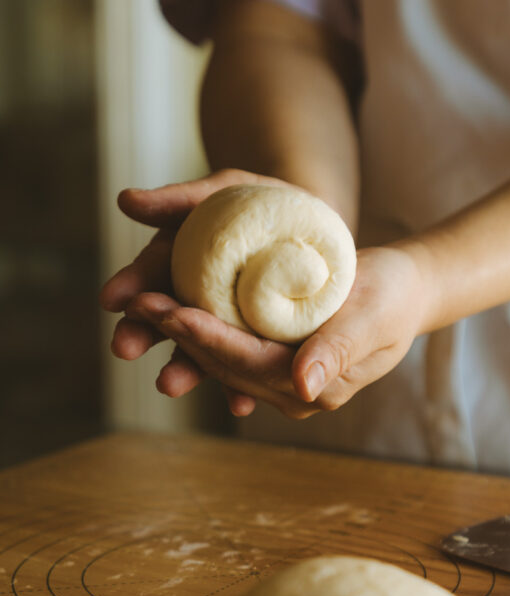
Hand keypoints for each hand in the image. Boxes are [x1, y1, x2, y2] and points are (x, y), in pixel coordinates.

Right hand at [99, 169, 290, 400]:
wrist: (312, 228)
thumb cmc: (261, 203)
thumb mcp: (223, 191)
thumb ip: (177, 199)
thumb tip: (125, 201)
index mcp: (178, 263)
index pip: (148, 275)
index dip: (130, 285)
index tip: (110, 297)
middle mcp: (193, 299)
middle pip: (165, 320)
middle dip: (143, 334)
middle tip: (123, 346)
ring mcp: (222, 326)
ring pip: (200, 353)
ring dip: (186, 370)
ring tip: (169, 384)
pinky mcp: (254, 346)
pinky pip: (245, 370)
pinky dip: (239, 388)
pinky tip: (239, 404)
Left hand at [122, 245, 429, 417]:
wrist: (403, 291)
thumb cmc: (392, 298)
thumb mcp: (371, 318)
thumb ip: (339, 352)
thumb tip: (305, 388)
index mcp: (315, 387)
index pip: (249, 364)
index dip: (207, 339)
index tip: (170, 311)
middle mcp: (294, 391)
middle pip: (226, 364)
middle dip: (181, 335)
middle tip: (136, 301)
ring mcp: (284, 379)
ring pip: (221, 358)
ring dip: (182, 332)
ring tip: (143, 302)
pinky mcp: (277, 361)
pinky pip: (231, 347)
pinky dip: (202, 327)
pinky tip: (173, 307)